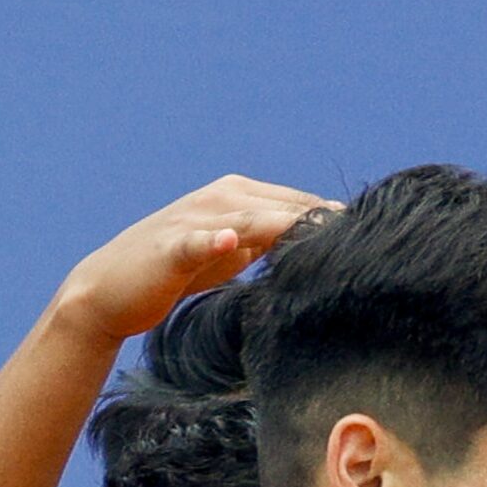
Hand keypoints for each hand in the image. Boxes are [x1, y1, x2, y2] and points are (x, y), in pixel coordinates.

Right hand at [54, 174, 336, 346]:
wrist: (112, 289)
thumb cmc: (176, 272)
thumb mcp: (234, 253)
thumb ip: (271, 243)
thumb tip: (318, 248)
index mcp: (238, 196)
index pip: (296, 203)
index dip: (332, 220)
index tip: (373, 235)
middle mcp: (219, 198)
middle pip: (280, 206)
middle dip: (319, 219)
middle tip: (362, 235)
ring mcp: (192, 220)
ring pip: (246, 217)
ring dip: (280, 224)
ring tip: (317, 232)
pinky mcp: (169, 247)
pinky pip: (194, 241)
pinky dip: (211, 239)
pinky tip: (227, 240)